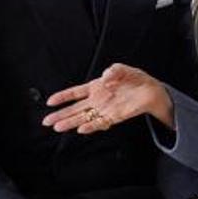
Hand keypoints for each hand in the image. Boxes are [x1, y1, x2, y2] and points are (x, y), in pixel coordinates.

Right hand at [43, 63, 173, 133]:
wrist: (150, 91)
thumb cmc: (134, 79)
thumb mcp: (123, 69)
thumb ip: (113, 71)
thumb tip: (105, 77)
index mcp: (96, 87)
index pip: (75, 93)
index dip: (63, 97)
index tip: (50, 102)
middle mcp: (98, 100)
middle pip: (75, 109)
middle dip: (60, 115)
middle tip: (46, 121)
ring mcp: (105, 109)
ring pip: (83, 118)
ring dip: (71, 123)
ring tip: (58, 128)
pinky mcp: (115, 116)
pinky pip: (100, 122)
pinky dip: (91, 126)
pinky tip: (81, 129)